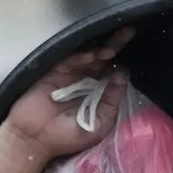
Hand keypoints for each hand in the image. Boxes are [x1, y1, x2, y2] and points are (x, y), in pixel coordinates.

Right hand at [4, 26, 136, 159]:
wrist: (35, 141)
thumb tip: (122, 76)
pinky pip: (69, 60)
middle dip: (116, 44)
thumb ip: (111, 101)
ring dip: (101, 51)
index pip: (113, 72)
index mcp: (98, 92)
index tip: (136, 51)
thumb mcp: (99, 124)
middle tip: (129, 31)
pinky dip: (80, 57)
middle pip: (104, 58)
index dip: (123, 62)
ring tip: (111, 50)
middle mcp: (85, 80)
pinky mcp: (53, 72)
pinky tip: (92, 56)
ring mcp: (70, 75)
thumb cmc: (67, 137)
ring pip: (88, 57)